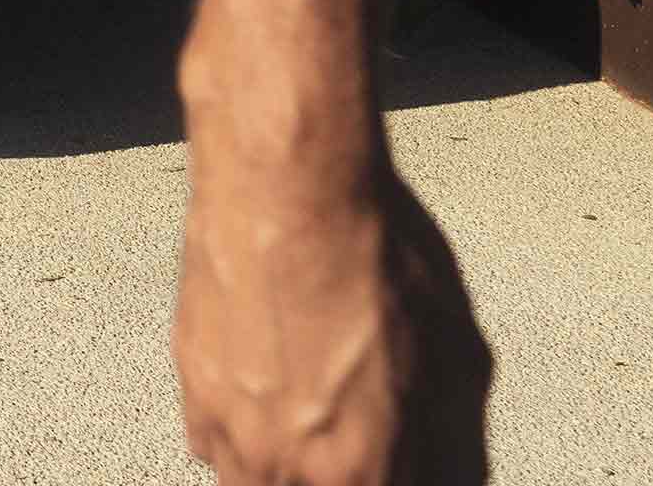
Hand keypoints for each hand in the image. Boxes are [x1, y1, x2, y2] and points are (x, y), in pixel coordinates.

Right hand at [176, 154, 494, 483]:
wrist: (285, 195)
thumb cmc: (372, 260)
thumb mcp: (461, 361)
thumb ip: (456, 445)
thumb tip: (453, 472)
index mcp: (361, 472)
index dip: (407, 474)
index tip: (408, 460)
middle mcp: (285, 466)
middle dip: (351, 470)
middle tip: (368, 436)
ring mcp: (230, 431)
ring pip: (260, 484)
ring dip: (295, 467)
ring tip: (323, 421)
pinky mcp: (192, 390)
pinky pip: (218, 446)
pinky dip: (247, 434)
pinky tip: (276, 392)